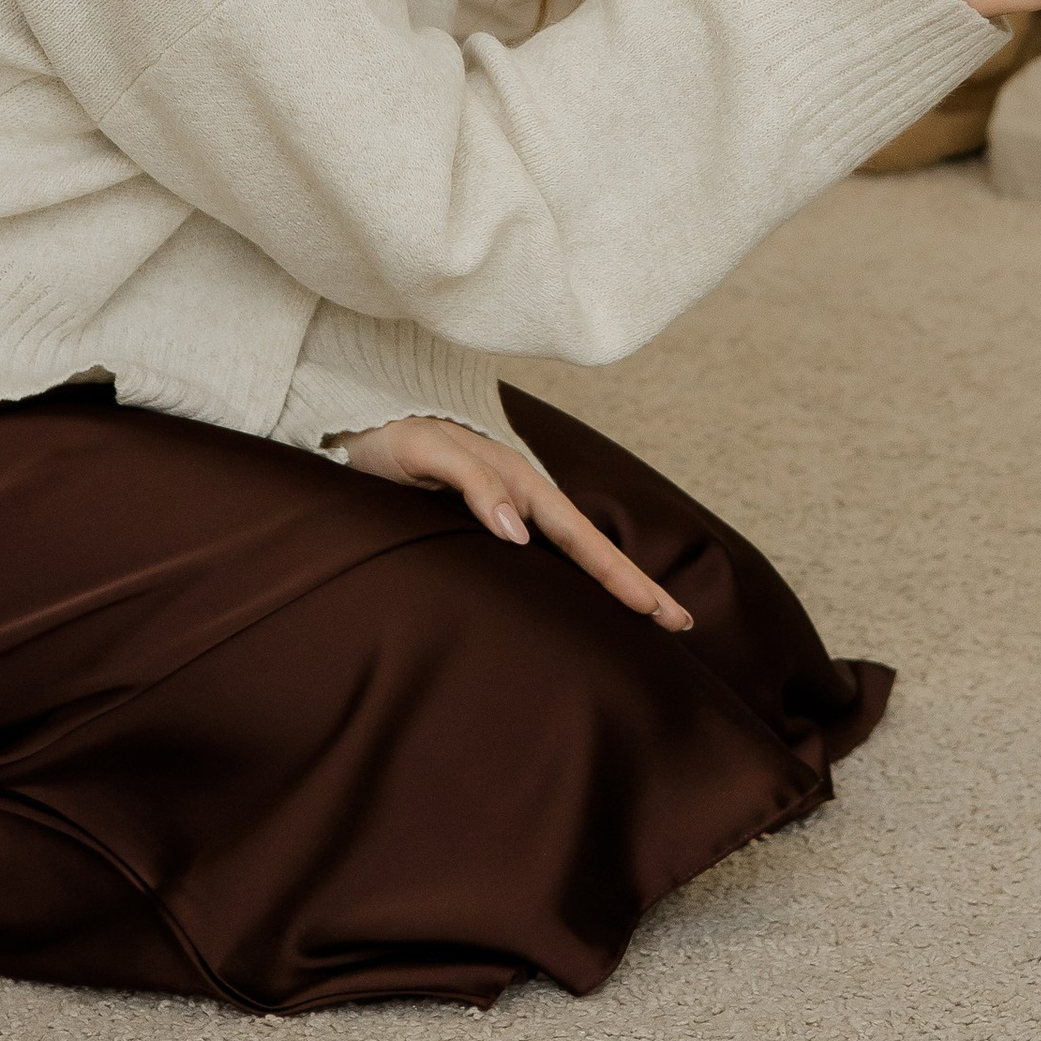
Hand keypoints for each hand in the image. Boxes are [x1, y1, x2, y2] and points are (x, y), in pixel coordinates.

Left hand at [336, 414, 693, 629]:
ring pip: (573, 550)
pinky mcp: (491, 519)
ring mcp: (511, 507)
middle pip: (589, 547)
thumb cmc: (390, 435)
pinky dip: (576, 574)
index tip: (653, 608)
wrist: (360, 418)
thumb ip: (474, 483)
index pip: (578, 536)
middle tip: (680, 622)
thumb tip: (520, 532)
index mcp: (517, 480)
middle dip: (635, 584)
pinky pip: (547, 552)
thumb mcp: (427, 452)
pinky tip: (586, 596)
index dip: (617, 573)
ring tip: (650, 612)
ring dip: (612, 580)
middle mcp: (523, 495)